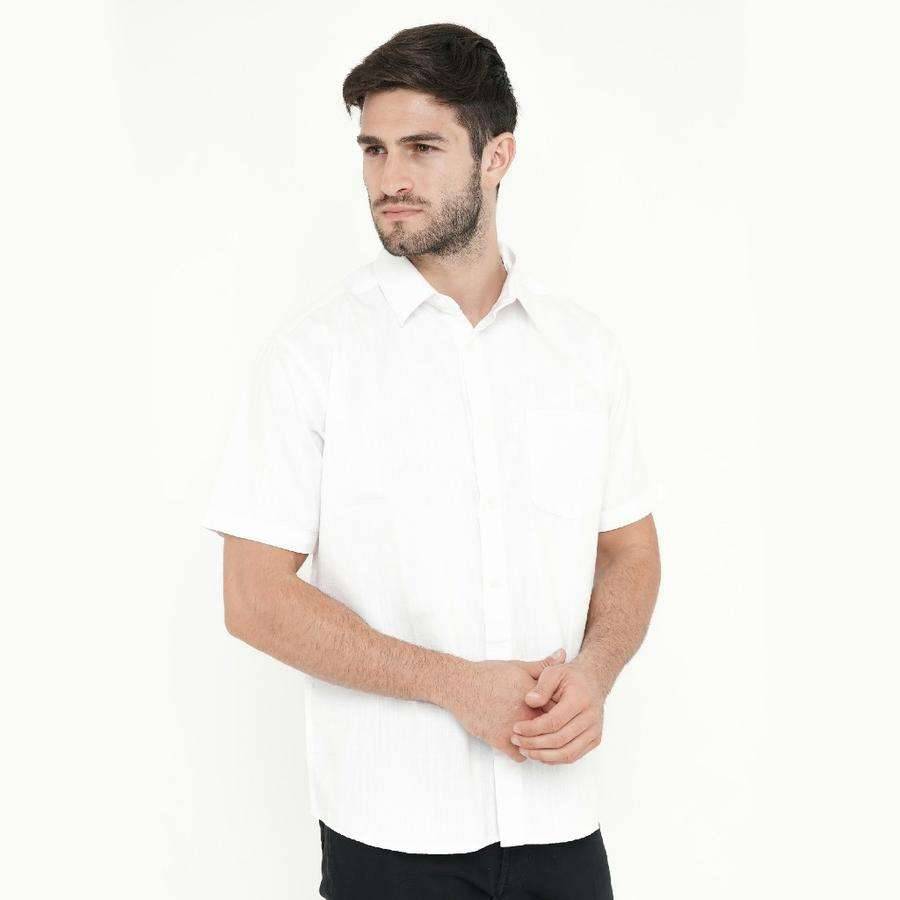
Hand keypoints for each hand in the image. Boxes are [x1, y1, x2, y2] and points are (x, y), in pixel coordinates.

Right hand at [445, 648, 567, 761]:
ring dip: (537, 744)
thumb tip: (563, 654)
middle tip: (548, 727)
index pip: (561, 710)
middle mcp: (527, 714)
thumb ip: (543, 665)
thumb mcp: (518, 667)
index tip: (559, 713)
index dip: (562, 712)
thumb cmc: (489, 675)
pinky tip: (519, 744)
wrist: (461, 686)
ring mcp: (514, 730)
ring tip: (535, 737)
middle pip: (551, 730)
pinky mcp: (500, 741)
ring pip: (537, 747)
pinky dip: (521, 753)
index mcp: (535, 696)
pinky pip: (520, 757)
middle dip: (552, 730)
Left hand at [510, 655, 606, 764]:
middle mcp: (590, 718)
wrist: (593, 681)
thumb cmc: (571, 677)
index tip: (516, 728)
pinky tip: (539, 753)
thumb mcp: (554, 672)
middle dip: (534, 744)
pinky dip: (554, 759)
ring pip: (567, 754)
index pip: (553, 722)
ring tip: (525, 750)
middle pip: (559, 740)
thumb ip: (541, 686)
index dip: (532, 728)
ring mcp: (594, 731)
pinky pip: (573, 756)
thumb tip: (529, 701)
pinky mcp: (594, 740)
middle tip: (516, 740)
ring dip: (542, 756)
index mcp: (580, 700)